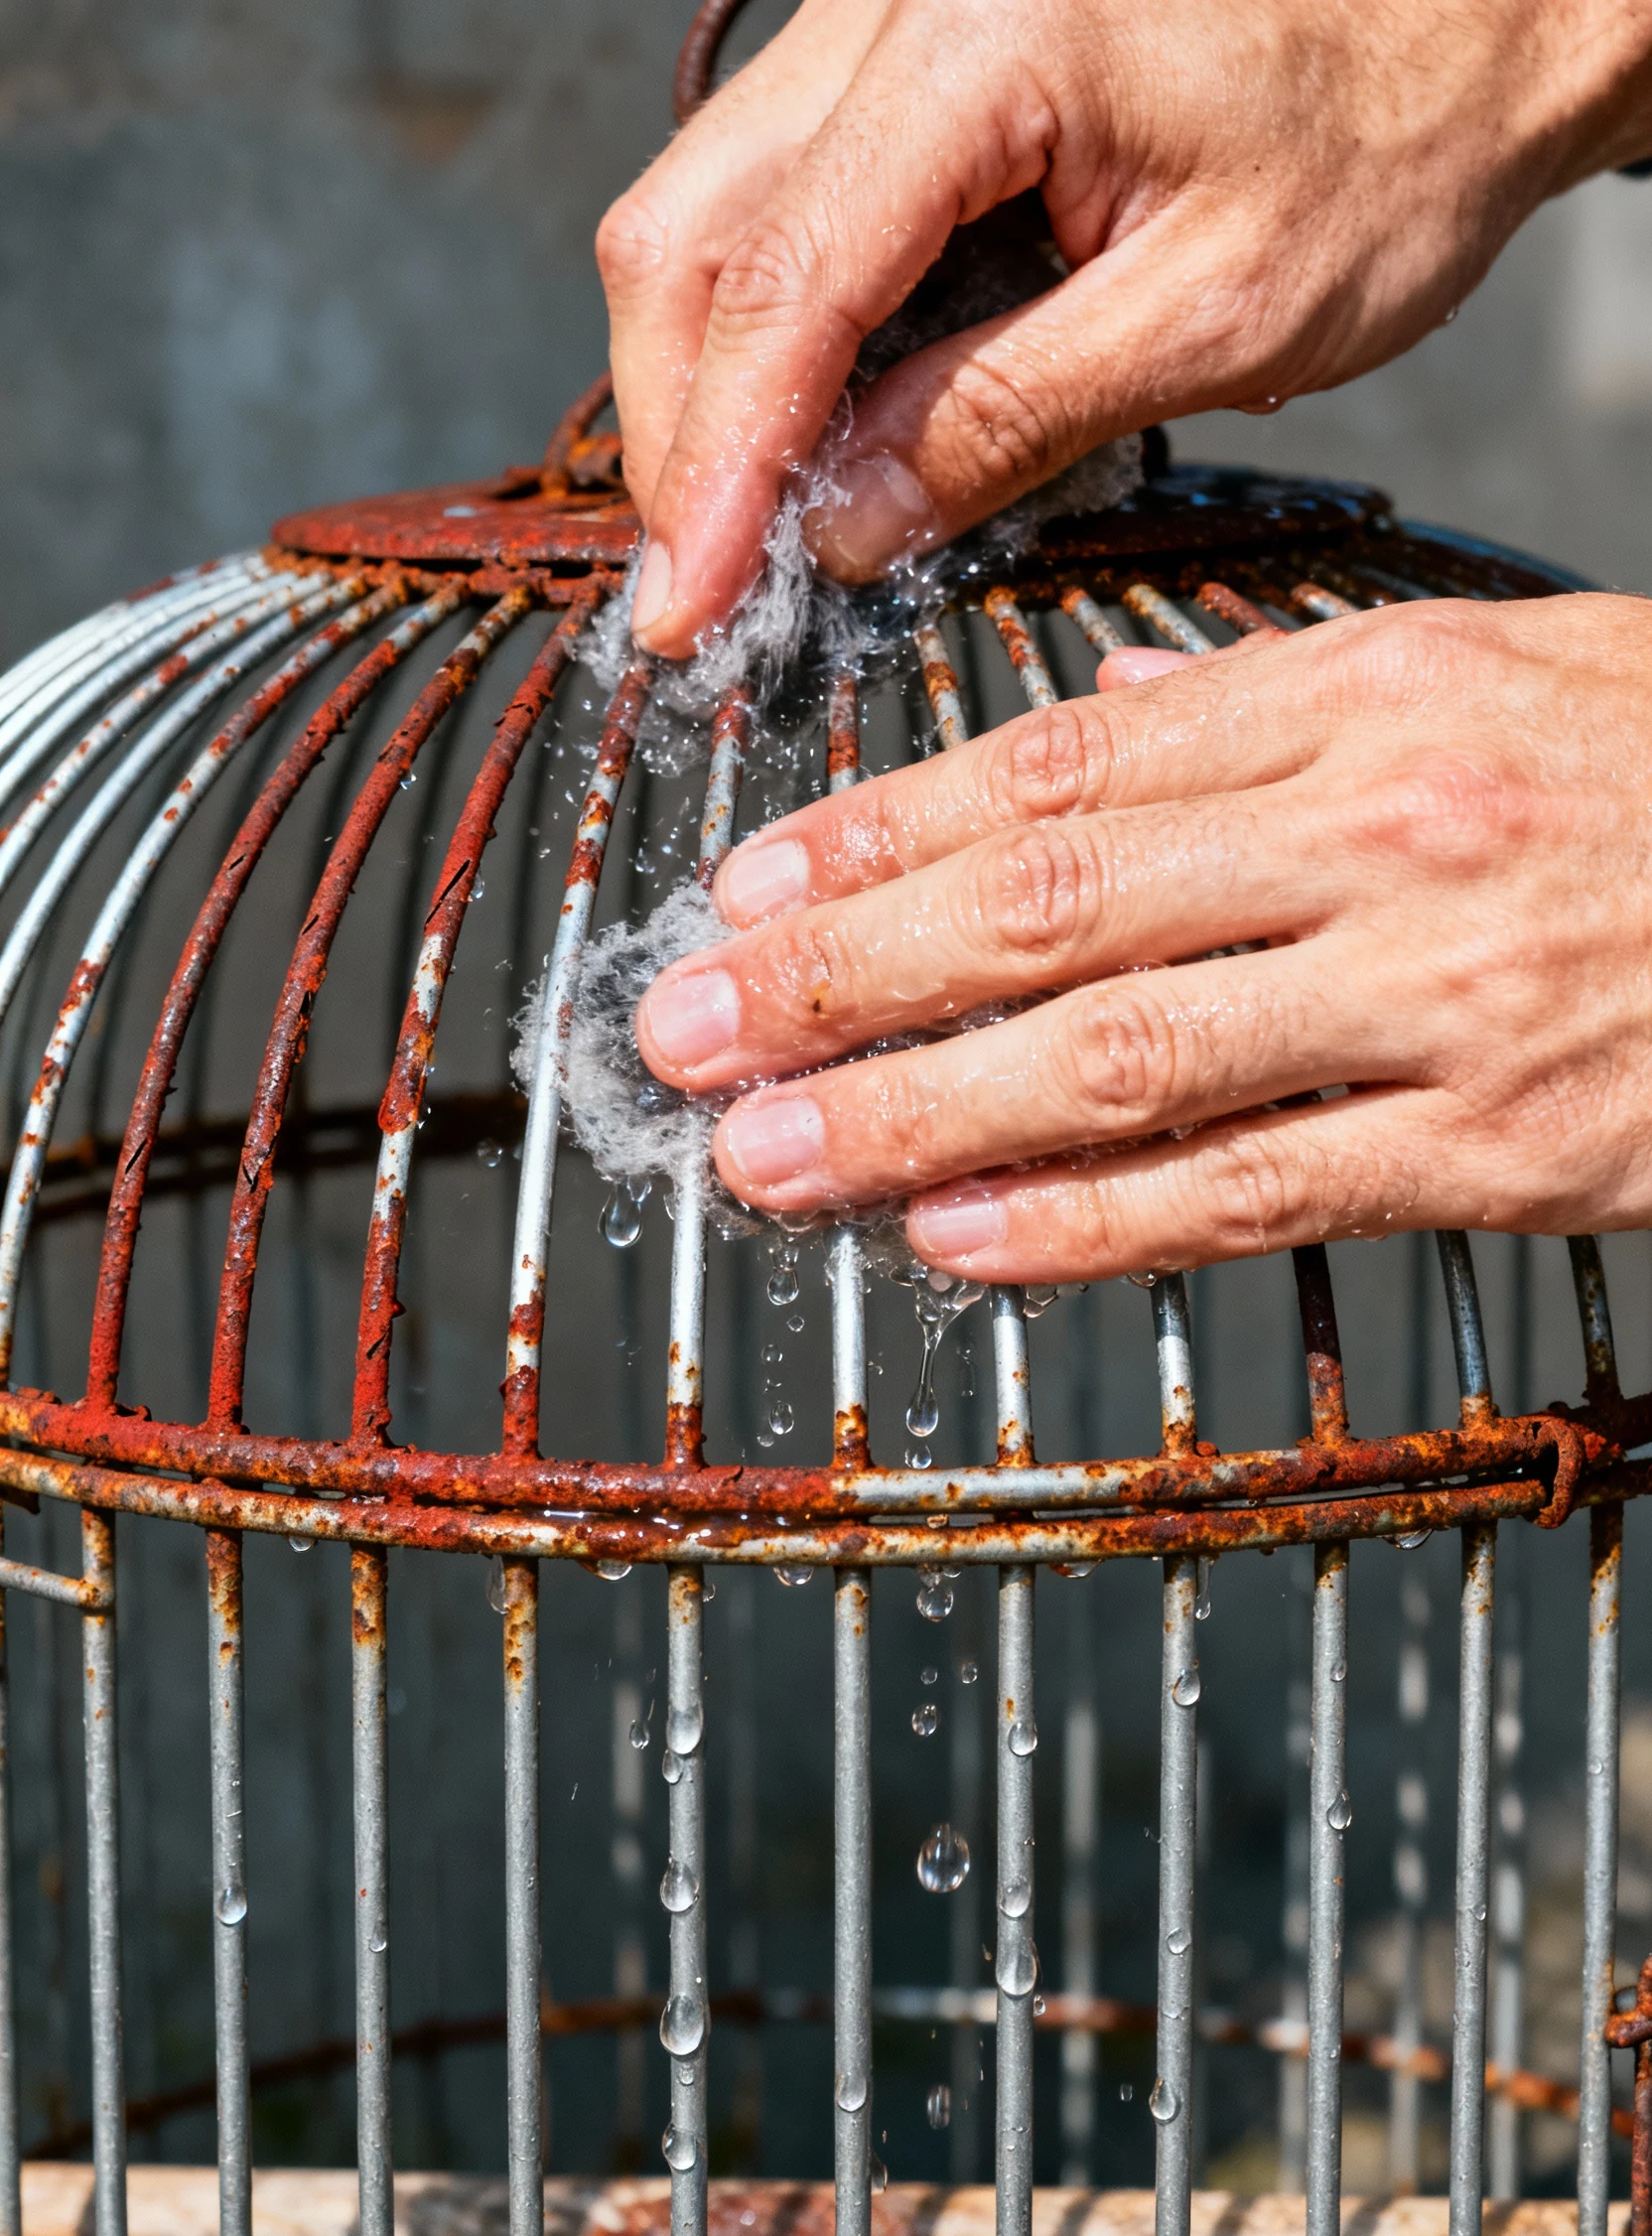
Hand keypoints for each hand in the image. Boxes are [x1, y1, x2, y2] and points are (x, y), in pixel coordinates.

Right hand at [598, 0, 1651, 657]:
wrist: (1471, 10)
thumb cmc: (1391, 130)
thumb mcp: (1217, 318)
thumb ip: (1006, 421)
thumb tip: (845, 526)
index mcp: (986, 38)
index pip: (785, 284)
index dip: (719, 469)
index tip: (691, 609)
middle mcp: (904, 1)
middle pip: (693, 230)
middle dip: (683, 432)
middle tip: (709, 592)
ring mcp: (893, 18)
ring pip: (714, 211)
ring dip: (717, 386)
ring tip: (761, 532)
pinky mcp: (911, 58)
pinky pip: (785, 198)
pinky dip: (779, 330)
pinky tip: (815, 432)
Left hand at [634, 594, 1651, 1281]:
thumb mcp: (1492, 665)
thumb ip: (1266, 701)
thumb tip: (1084, 725)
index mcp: (1362, 698)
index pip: (1058, 770)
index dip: (875, 841)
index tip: (740, 896)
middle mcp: (1380, 833)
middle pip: (1046, 909)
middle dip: (836, 979)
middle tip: (678, 1033)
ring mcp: (1437, 995)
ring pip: (1119, 1058)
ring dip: (915, 1111)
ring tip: (765, 1154)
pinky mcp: (1497, 1145)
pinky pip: (1255, 1188)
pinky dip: (1088, 1220)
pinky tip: (957, 1238)